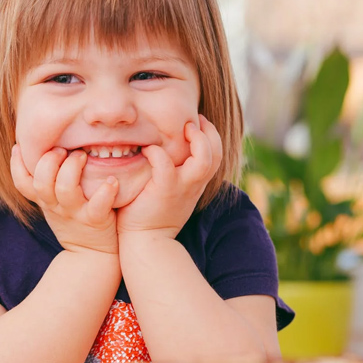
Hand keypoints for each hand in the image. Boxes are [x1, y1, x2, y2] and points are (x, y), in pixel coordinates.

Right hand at [11, 144, 119, 254]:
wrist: (92, 256)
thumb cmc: (74, 221)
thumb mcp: (53, 205)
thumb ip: (48, 182)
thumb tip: (44, 149)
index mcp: (44, 200)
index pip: (21, 183)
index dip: (16, 164)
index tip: (19, 146)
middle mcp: (55, 206)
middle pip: (41, 183)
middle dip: (49, 161)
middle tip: (62, 149)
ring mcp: (74, 213)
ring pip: (65, 190)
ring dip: (72, 168)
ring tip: (82, 155)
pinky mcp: (95, 220)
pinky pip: (98, 205)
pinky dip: (105, 191)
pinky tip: (112, 180)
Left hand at [116, 115, 222, 238]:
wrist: (145, 242)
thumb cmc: (150, 214)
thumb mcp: (169, 192)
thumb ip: (173, 174)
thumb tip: (163, 151)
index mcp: (196, 183)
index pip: (215, 155)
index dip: (211, 136)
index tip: (197, 123)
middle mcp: (194, 184)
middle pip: (217, 154)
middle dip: (209, 132)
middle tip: (194, 120)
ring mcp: (181, 188)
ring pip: (204, 159)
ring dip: (197, 140)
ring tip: (183, 128)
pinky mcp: (164, 191)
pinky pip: (165, 164)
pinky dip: (157, 153)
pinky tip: (147, 149)